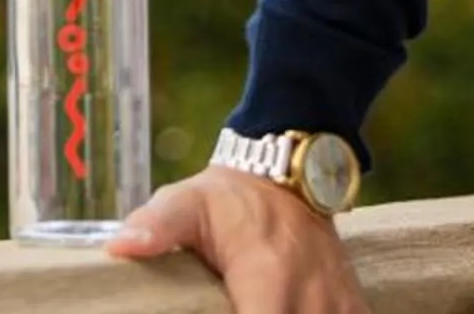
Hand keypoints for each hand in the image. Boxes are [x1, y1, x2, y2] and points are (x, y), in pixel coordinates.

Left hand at [107, 168, 363, 311]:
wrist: (288, 173)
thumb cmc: (229, 198)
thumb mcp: (187, 202)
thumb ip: (157, 227)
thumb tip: (118, 247)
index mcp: (269, 275)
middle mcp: (312, 295)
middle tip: (229, 311)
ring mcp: (339, 303)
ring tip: (260, 310)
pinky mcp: (354, 306)